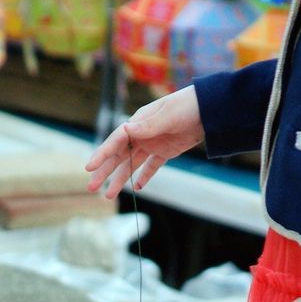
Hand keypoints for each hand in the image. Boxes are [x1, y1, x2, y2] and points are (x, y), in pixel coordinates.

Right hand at [84, 85, 204, 198]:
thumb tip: (126, 130)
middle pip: (119, 156)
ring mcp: (153, 143)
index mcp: (138, 122)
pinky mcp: (166, 152)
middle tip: (91, 187)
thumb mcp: (168, 115)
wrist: (209, 109)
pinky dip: (144, 177)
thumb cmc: (187, 106)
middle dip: (104, 171)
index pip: (116, 141)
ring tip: (108, 195)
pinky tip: (137, 188)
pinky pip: (151, 167)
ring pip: (131, 165)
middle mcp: (141, 134)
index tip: (90, 167)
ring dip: (120, 179)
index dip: (102, 154)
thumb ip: (149, 126)